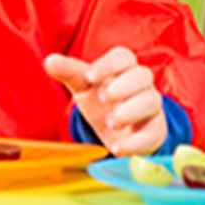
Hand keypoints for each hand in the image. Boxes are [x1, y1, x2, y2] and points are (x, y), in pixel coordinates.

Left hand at [44, 47, 166, 156]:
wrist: (115, 130)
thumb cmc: (99, 99)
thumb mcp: (82, 84)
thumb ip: (68, 72)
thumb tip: (49, 61)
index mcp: (123, 67)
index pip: (123, 56)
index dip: (108, 65)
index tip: (89, 77)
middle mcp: (141, 84)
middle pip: (143, 75)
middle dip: (122, 86)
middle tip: (102, 99)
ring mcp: (150, 107)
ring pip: (151, 101)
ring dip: (129, 112)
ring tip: (110, 122)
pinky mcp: (154, 131)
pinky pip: (152, 134)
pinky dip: (134, 143)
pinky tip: (117, 148)